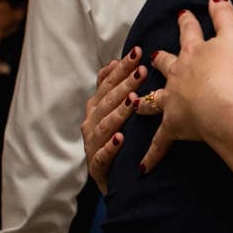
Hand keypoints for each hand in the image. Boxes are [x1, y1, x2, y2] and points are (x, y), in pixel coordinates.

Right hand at [81, 49, 146, 193]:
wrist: (111, 180)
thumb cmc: (114, 140)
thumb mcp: (112, 112)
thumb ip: (111, 88)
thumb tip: (115, 61)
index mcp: (96, 108)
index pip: (107, 83)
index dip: (121, 69)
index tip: (137, 53)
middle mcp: (91, 123)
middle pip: (107, 101)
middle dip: (124, 85)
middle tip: (141, 72)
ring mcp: (92, 144)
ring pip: (104, 126)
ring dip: (118, 113)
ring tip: (132, 102)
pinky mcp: (96, 167)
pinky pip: (102, 156)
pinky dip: (110, 147)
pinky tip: (120, 139)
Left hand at [141, 0, 232, 172]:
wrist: (224, 104)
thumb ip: (225, 15)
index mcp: (193, 53)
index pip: (189, 34)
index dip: (186, 24)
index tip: (182, 15)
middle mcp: (178, 76)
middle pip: (165, 66)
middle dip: (159, 61)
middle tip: (150, 58)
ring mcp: (173, 102)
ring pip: (152, 100)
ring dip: (143, 101)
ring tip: (134, 103)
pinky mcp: (174, 127)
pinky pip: (160, 143)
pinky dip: (151, 155)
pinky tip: (142, 168)